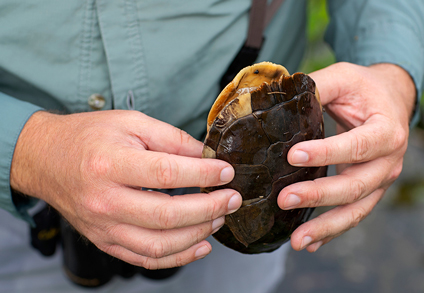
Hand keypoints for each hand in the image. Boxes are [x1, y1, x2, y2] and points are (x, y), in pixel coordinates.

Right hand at [10, 110, 240, 267]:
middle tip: (233, 199)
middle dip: (210, 208)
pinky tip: (200, 245)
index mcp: (109, 163)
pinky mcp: (104, 241)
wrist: (45, 159)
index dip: (203, 173)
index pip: (166, 173)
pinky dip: (178, 258)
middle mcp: (104, 200)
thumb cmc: (88, 137)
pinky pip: (145, 259)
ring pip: (159, 244)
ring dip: (198, 233)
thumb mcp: (130, 123)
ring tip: (220, 218)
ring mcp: (103, 227)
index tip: (226, 171)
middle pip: (167, 215)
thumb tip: (207, 156)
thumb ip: (171, 138)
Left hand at [277, 62, 415, 251]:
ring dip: (326, 226)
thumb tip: (277, 96)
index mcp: (386, 131)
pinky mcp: (369, 190)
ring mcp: (380, 180)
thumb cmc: (365, 89)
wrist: (390, 101)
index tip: (293, 155)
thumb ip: (316, 86)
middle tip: (284, 199)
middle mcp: (388, 161)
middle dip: (318, 195)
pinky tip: (310, 243)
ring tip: (297, 240)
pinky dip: (331, 231)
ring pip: (356, 209)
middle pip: (355, 186)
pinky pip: (352, 215)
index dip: (326, 153)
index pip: (357, 146)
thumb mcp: (344, 78)